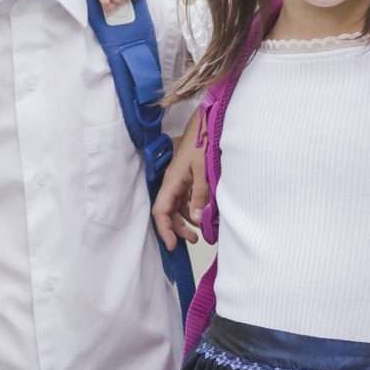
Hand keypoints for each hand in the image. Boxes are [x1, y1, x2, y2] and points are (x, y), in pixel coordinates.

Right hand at [151, 112, 207, 248]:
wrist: (208, 123)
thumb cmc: (204, 142)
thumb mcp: (204, 170)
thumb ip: (199, 195)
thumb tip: (196, 219)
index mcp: (172, 181)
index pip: (161, 211)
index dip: (165, 230)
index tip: (173, 246)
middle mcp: (173, 182)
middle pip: (169, 211)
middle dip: (178, 228)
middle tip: (194, 240)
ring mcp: (180, 180)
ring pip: (178, 206)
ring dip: (187, 220)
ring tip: (201, 231)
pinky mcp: (189, 177)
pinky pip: (186, 198)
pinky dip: (193, 208)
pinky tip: (204, 213)